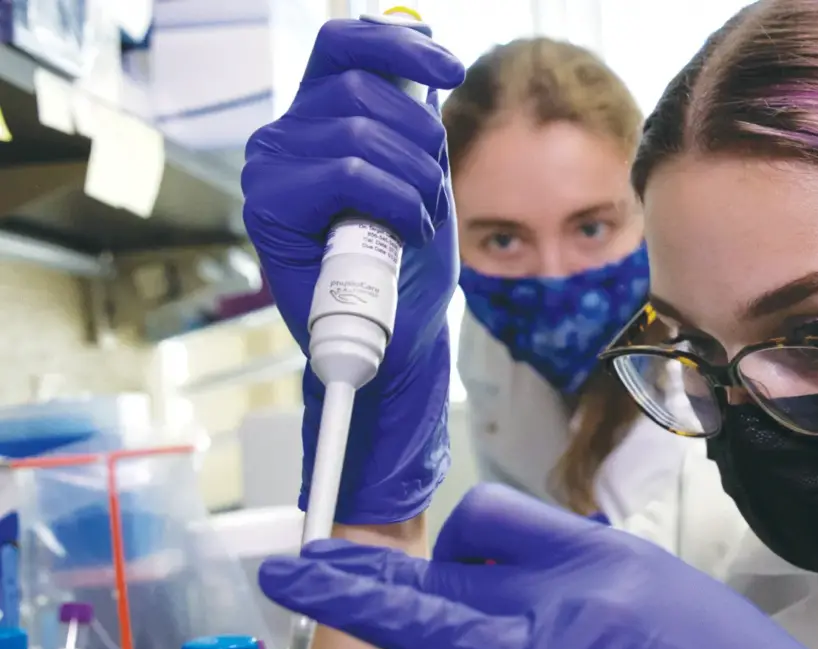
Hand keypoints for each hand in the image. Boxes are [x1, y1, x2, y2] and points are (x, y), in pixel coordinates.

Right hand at [242, 19, 465, 524]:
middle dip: (421, 141)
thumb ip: (414, 124)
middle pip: (362, 88)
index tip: (451, 66)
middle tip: (431, 196)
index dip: (399, 41)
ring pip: (358, 133)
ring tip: (416, 224)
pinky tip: (401, 236)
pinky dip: (395, 204)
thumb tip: (425, 65)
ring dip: (414, 182)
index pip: (345, 46)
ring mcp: (269, 170)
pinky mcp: (267, 207)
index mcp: (320, 118)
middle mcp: (285, 136)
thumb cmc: (409, 264)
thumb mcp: (424, 178)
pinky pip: (347, 174)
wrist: (399, 339)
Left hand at [259, 485, 817, 648]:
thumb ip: (600, 595)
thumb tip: (537, 600)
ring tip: (287, 583)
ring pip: (420, 619)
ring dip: (341, 599)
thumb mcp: (682, 606)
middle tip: (304, 552)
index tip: (441, 563)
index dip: (454, 539)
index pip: (497, 518)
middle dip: (362, 557)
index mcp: (612, 559)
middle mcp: (574, 600)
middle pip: (442, 560)